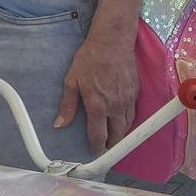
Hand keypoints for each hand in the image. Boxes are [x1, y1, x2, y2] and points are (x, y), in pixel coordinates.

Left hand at [55, 27, 137, 155]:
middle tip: (104, 149)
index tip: (95, 154)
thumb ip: (67, 105)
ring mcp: (127, 100)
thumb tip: (59, 124)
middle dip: (111, 145)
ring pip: (127, 126)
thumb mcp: (71, 81)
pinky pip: (132, 114)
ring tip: (112, 138)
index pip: (98, 136)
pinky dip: (127, 121)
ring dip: (120, 135)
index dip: (97, 148)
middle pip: (116, 135)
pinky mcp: (135, 93)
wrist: (112, 41)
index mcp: (97, 106)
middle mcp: (115, 106)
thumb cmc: (90, 58)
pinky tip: (120, 121)